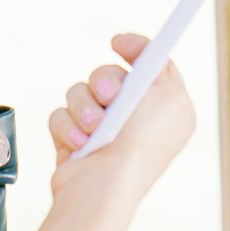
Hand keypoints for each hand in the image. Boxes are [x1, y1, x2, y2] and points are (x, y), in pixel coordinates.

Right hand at [48, 34, 194, 194]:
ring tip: (92, 130)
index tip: (117, 43)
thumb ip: (160, 65)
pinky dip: (68, 127)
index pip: (152, 66)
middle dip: (105, 82)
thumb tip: (146, 53)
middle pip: (110, 75)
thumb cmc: (140, 144)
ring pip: (80, 91)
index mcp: (166, 110)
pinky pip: (60, 114)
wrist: (104, 187)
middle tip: (109, 97)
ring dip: (84, 107)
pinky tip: (79, 145)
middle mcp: (136, 120)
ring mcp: (103, 131)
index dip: (135, 48)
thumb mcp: (169, 95)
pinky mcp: (75, 141)